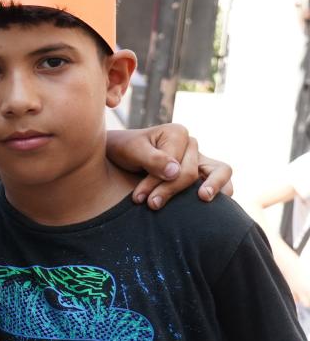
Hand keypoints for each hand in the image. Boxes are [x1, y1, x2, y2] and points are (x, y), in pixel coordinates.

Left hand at [108, 124, 232, 208]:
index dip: (158, 183)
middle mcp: (191, 145)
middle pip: (193, 172)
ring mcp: (199, 160)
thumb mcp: (131, 151)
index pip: (175, 164)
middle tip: (151, 204)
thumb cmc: (124, 150)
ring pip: (221, 172)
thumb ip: (153, 159)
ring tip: (203, 199)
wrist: (119, 155)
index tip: (139, 197)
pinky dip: (219, 193)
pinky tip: (208, 206)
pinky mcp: (202, 174)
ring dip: (213, 188)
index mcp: (177, 134)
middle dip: (170, 190)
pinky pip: (222, 182)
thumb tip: (176, 172)